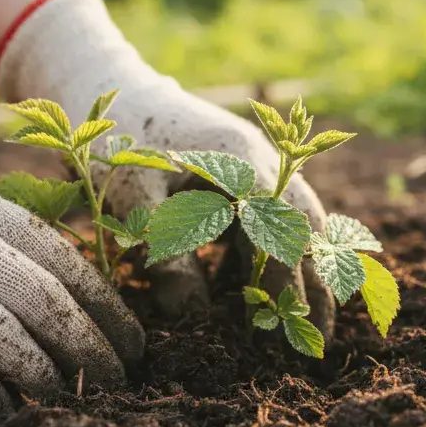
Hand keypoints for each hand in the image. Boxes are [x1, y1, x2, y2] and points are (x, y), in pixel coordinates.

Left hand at [0, 0, 335, 338]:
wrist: (106, 88)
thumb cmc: (118, 139)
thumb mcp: (134, 199)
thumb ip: (166, 255)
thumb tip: (193, 318)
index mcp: (242, 160)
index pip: (283, 230)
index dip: (289, 282)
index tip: (290, 326)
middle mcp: (262, 159)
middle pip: (308, 226)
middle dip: (317, 282)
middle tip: (319, 338)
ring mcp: (256, 164)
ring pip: (297, 223)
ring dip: (301, 270)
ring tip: (301, 322)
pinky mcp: (242, 174)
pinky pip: (271, 218)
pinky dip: (270, 254)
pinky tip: (246, 290)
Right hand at [0, 80, 142, 417]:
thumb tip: (44, 281)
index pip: (62, 258)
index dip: (105, 303)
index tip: (132, 337)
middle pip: (47, 299)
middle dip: (91, 345)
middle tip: (119, 380)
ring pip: (7, 335)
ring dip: (45, 376)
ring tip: (69, 402)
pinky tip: (3, 413)